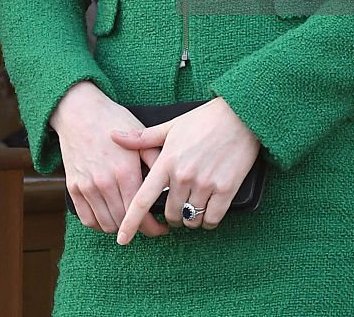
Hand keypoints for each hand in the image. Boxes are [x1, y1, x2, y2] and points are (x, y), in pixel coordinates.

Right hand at [49, 82, 167, 236]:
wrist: (80, 111)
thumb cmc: (113, 120)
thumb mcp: (140, 135)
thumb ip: (156, 159)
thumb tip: (172, 182)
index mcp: (125, 171)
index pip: (140, 211)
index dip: (153, 227)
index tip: (161, 229)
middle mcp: (105, 183)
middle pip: (123, 222)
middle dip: (138, 229)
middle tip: (148, 226)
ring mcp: (87, 186)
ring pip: (105, 224)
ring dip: (119, 227)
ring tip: (130, 220)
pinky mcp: (73, 188)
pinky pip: (87, 219)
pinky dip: (99, 224)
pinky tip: (110, 217)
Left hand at [111, 97, 260, 243]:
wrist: (240, 114)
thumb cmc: (204, 119)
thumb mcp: (171, 125)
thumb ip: (142, 138)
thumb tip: (113, 136)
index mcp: (167, 161)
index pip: (143, 199)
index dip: (131, 222)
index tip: (122, 240)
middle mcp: (183, 176)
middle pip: (170, 214)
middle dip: (172, 215)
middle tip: (178, 206)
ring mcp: (205, 183)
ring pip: (191, 219)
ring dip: (191, 218)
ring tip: (194, 205)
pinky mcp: (226, 189)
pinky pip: (212, 219)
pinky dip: (208, 221)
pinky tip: (209, 211)